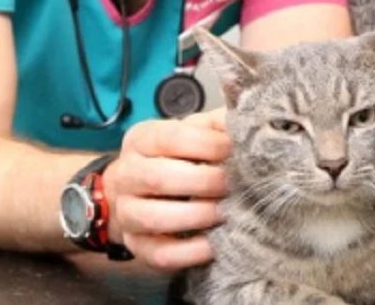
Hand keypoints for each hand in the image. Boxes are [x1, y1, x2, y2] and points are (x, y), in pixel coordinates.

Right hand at [105, 108, 230, 271]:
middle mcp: (127, 173)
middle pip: (160, 177)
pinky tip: (215, 243)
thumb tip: (247, 120)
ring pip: (154, 217)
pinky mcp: (136, 245)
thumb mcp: (192, 133)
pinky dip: (190, 252)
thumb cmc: (175, 158)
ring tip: (227, 213)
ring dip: (197, 216)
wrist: (137, 191)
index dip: (207, 145)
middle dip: (205, 182)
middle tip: (235, 185)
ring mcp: (127, 212)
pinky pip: (159, 254)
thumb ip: (216, 125)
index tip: (235, 152)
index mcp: (141, 139)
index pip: (171, 138)